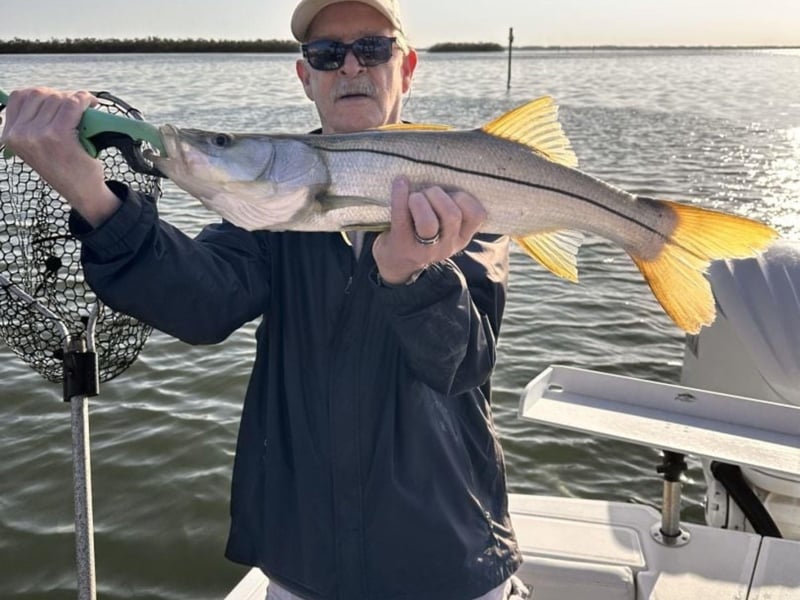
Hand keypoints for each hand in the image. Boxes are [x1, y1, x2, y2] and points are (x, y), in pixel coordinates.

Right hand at [1, 87, 120, 225]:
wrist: (82, 193)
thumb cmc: (64, 169)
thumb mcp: (36, 148)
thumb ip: (32, 124)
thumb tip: (47, 94)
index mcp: (10, 136)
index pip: (19, 97)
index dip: (42, 94)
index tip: (57, 100)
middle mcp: (19, 134)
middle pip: (40, 94)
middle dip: (60, 96)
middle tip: (76, 105)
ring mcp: (37, 134)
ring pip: (57, 98)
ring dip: (74, 99)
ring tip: (85, 108)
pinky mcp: (58, 135)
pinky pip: (72, 104)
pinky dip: (84, 99)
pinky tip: (92, 104)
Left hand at [372, 177, 486, 284]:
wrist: (397, 261)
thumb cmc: (424, 233)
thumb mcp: (448, 228)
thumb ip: (454, 207)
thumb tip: (451, 172)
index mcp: (462, 237)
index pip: (477, 215)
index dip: (464, 197)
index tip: (450, 194)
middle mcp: (447, 245)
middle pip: (452, 215)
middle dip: (438, 195)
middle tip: (427, 193)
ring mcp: (424, 249)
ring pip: (428, 223)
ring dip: (420, 200)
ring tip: (414, 197)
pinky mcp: (402, 244)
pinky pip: (401, 217)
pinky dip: (399, 195)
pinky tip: (400, 183)